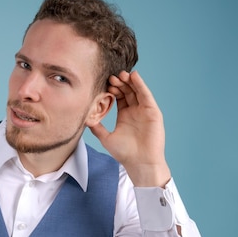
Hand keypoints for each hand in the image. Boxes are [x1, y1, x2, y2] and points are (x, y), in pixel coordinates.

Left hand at [88, 70, 170, 186]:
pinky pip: (146, 95)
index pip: (119, 96)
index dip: (112, 89)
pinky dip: (141, 85)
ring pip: (137, 91)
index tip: (103, 83)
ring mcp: (145, 110)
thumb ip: (96, 128)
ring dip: (129, 81)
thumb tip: (84, 120)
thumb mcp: (106, 138)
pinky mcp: (153, 112)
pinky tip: (134, 76)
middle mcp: (135, 111)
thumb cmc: (124, 153)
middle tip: (110, 77)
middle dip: (119, 83)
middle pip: (128, 91)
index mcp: (125, 115)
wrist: (140, 162)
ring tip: (121, 74)